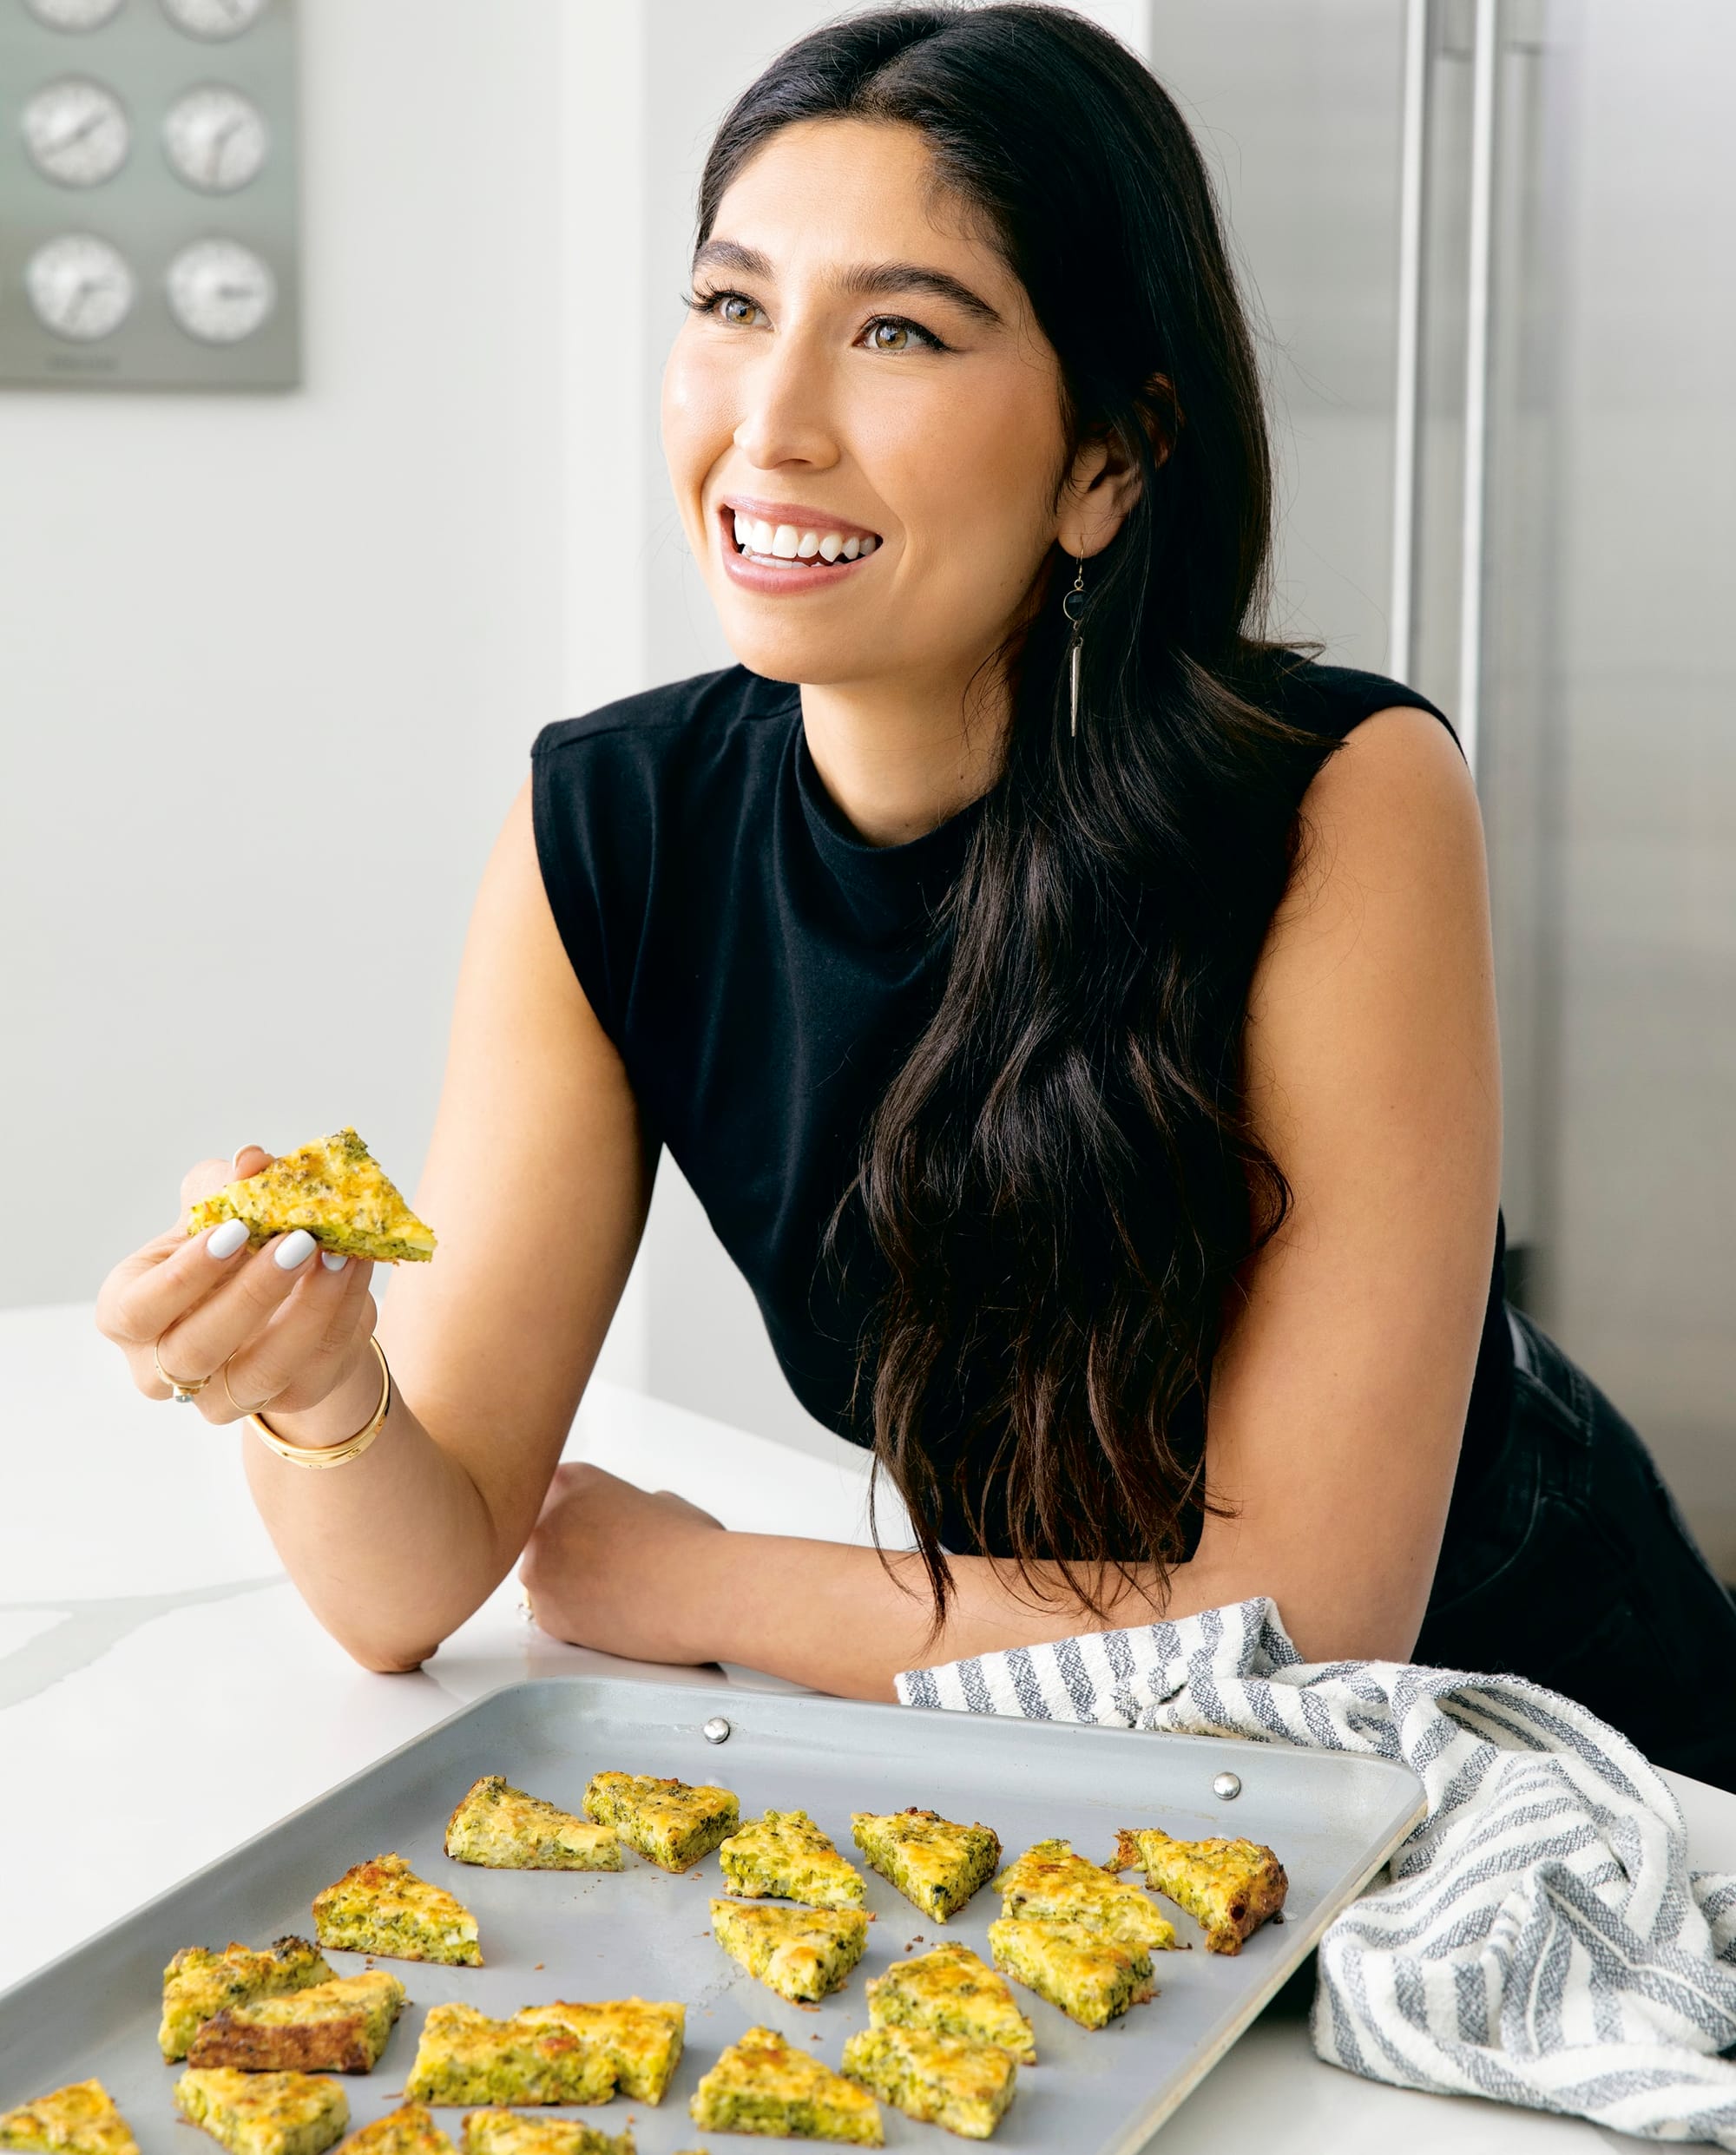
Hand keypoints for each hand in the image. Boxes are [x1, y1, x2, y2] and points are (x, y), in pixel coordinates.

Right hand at [95, 1146, 377, 1428]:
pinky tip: (356, 1266)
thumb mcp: (222, 1209)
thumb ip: (229, 1183)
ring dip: (306, 1310)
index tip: (234, 1230)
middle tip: (298, 1241)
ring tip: (337, 1254)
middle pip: (196, 1348)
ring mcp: (224, 1395)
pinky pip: (316, 1364)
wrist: (280, 1295)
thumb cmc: (231, 1250)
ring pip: (260, 1372)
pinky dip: (342, 1311)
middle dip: (251, 1294)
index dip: (183, 1276)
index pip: (137, 1310)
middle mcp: (164, 1366)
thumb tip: (251, 1160)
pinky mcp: (287, 1399)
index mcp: (129, 1313)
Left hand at [519, 1462, 724, 1664]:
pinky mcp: (545, 1614)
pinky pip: (553, 1616)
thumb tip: (632, 1517)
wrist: (699, 1592)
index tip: (590, 1531)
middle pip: (537, 1537)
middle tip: (603, 1563)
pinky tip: (613, 1612)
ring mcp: (537, 1568)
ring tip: (617, 1590)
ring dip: (569, 1586)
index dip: (570, 1518)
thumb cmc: (690, 1548)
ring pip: (543, 1579)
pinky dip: (577, 1620)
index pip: (545, 1497)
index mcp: (569, 1481)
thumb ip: (629, 1505)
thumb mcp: (662, 1502)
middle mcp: (542, 1520)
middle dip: (564, 1551)